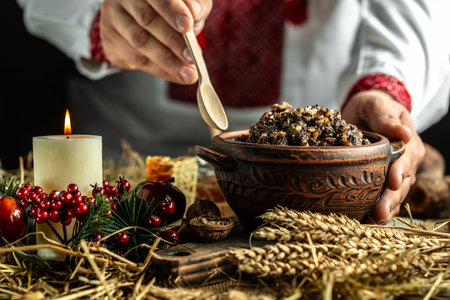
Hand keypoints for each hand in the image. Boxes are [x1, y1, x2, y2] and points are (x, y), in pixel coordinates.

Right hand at [99, 0, 211, 83]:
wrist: (135, 20)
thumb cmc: (168, 8)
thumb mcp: (185, 2)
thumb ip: (193, 4)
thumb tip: (195, 12)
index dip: (172, 10)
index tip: (188, 25)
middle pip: (147, 18)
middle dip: (172, 40)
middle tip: (192, 57)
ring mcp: (113, 18)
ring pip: (140, 41)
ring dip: (168, 61)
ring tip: (189, 74)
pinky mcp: (110, 40)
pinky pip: (137, 58)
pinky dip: (161, 70)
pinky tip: (178, 75)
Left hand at [341, 89, 424, 223]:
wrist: (364, 113)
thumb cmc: (372, 107)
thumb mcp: (377, 106)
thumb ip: (386, 118)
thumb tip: (404, 133)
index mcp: (409, 144)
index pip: (407, 159)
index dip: (400, 170)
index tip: (393, 180)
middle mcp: (406, 163)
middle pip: (401, 184)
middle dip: (391, 199)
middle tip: (379, 212)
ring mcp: (394, 175)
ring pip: (393, 196)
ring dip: (384, 209)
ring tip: (372, 222)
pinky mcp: (380, 183)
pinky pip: (381, 199)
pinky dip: (374, 211)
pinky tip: (364, 221)